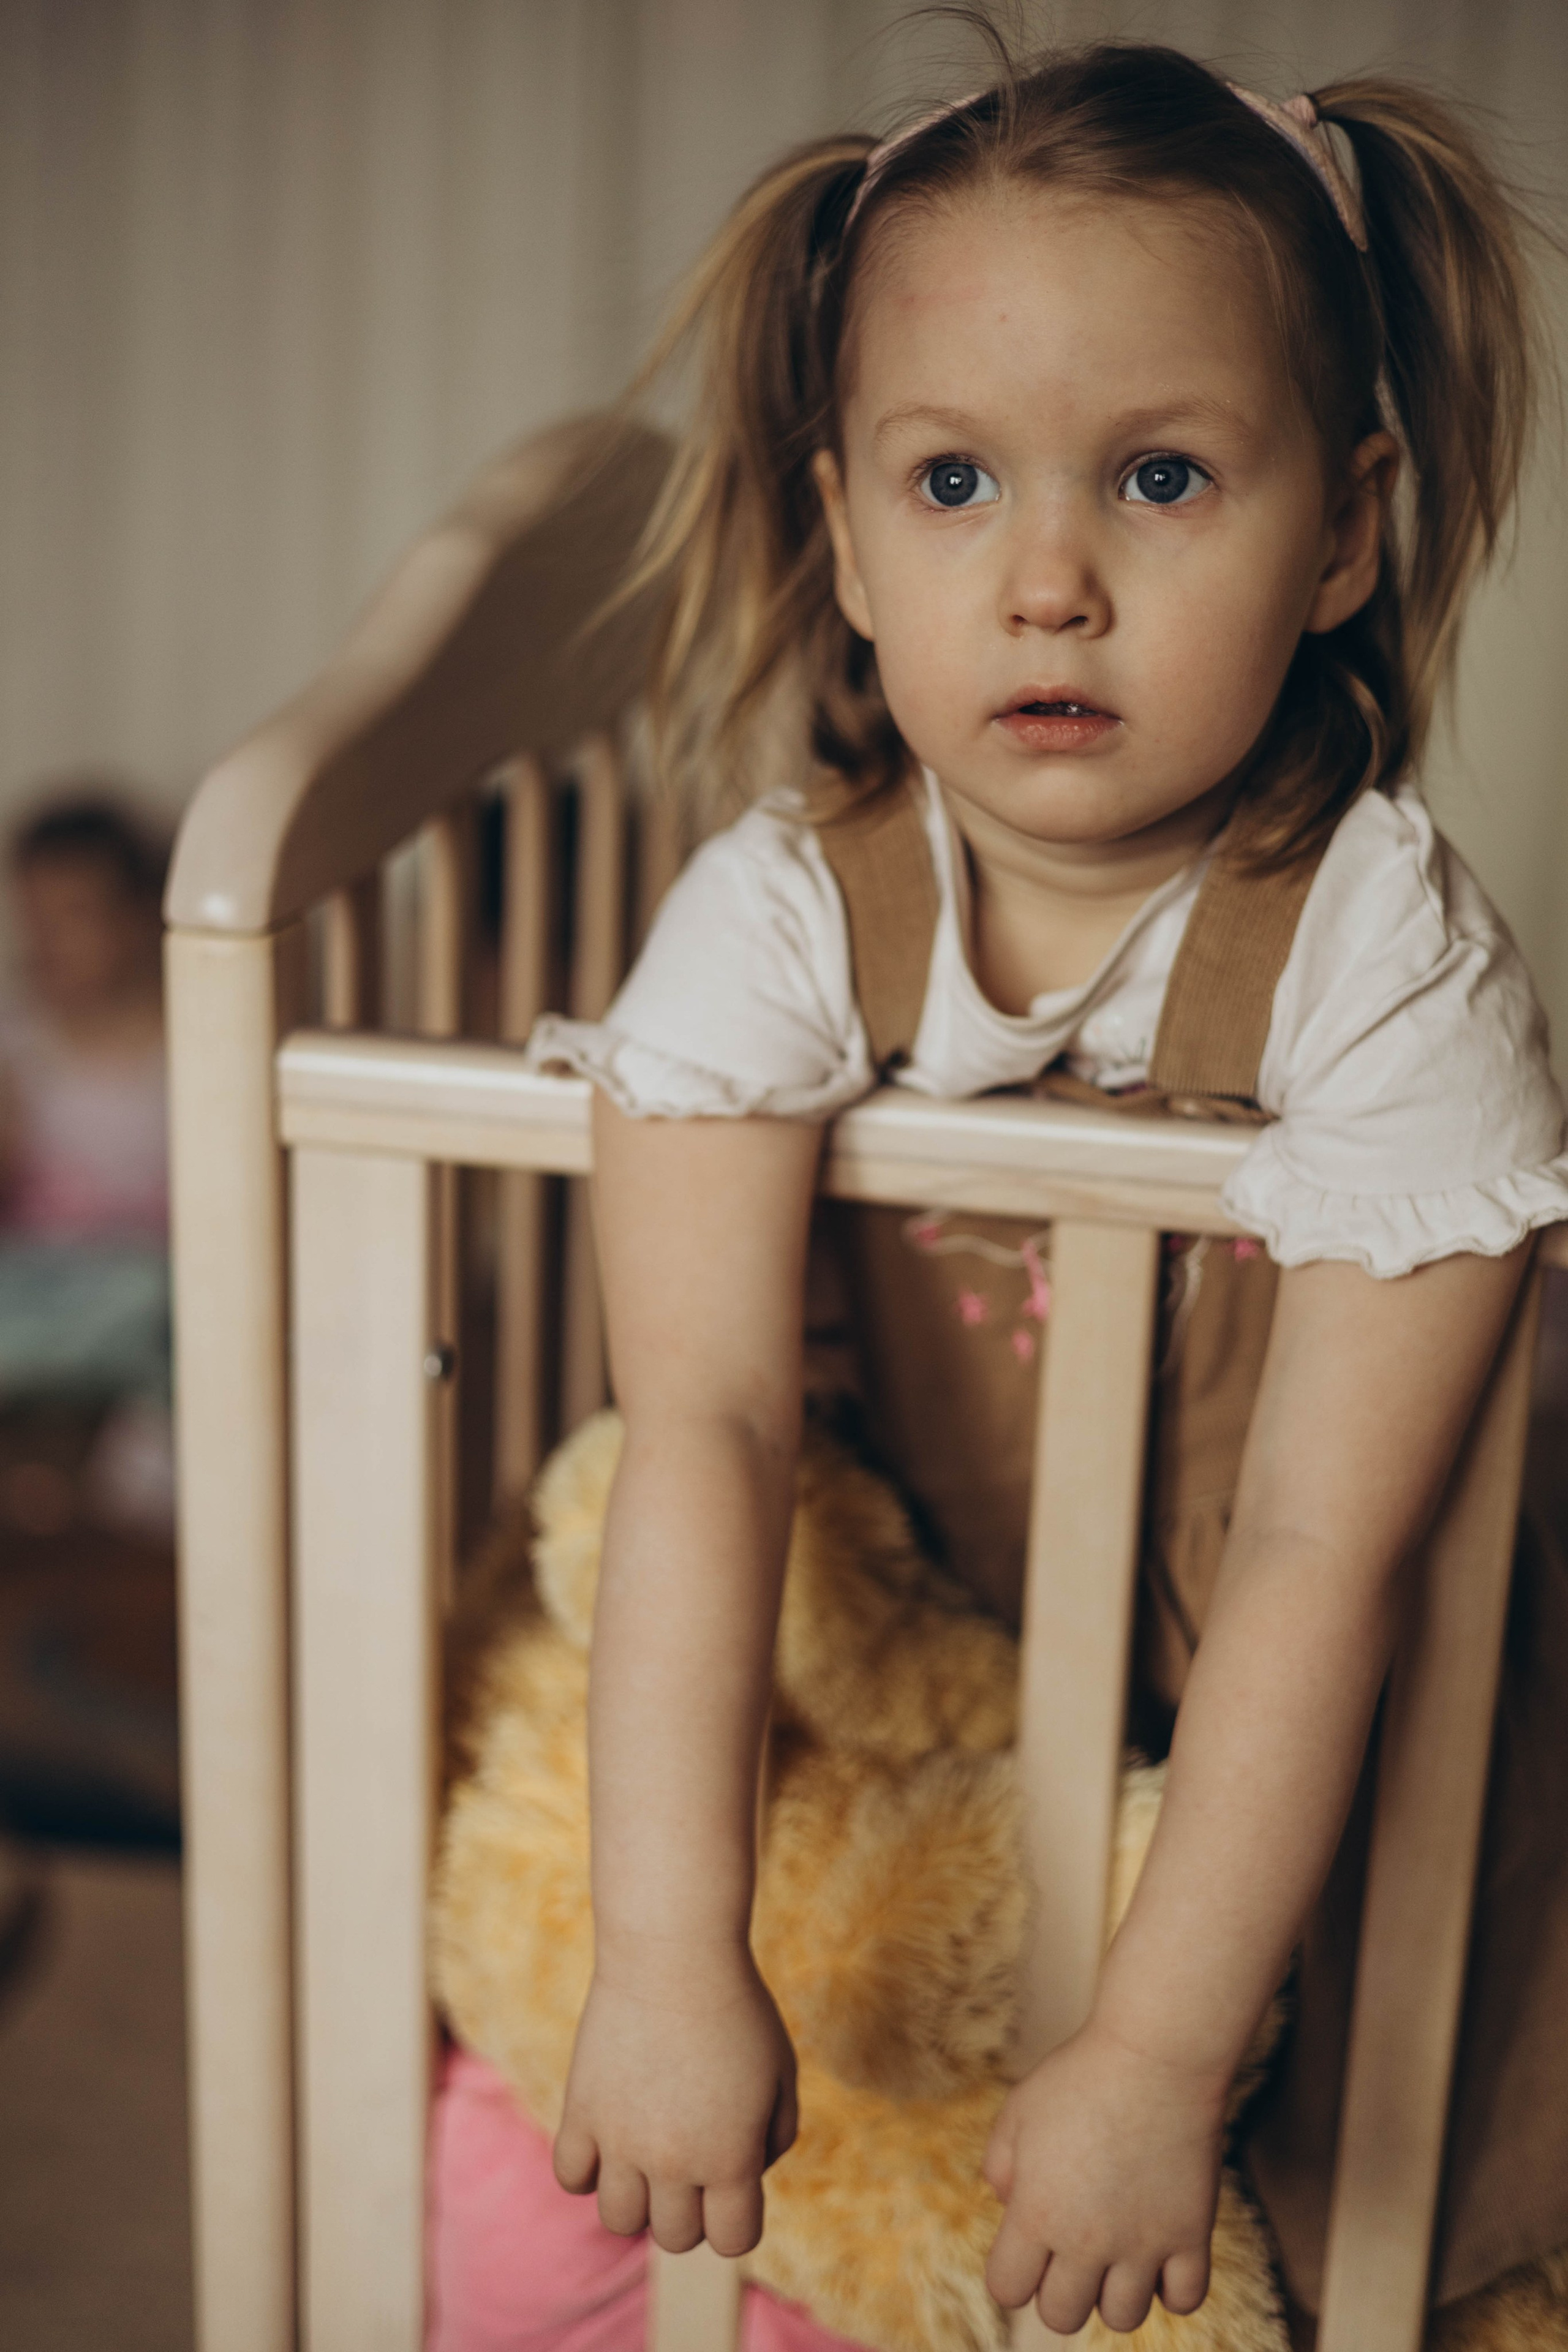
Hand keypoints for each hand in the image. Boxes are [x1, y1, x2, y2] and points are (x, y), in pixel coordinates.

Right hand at [553, 1934, 797, 2255]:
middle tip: (691, 2155)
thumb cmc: (737, 2008)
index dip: (737, 2217)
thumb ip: (776, 2135)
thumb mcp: (781, 2072)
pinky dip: (588, 2169)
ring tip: (647, 2152)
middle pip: (675, 2237)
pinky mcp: (580, 2113)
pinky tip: (608, 2134)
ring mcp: (620, 2141)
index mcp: (729, 2158)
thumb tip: (744, 2173)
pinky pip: (571, 2178)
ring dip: (637, 2197)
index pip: (734, 2240)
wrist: (673, 1953)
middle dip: (689, 2207)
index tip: (734, 2180)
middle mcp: (673, 2162)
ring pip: (619, 2220)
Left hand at [983, 2019, 1225, 2335]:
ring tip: (1117, 2249)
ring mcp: (1143, 2244)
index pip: (1008, 2290)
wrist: (1155, 2055)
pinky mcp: (1191, 2235)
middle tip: (1072, 2247)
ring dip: (1114, 2292)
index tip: (1027, 2245)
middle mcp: (1086, 2242)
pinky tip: (1160, 2251)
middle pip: (1062, 2315)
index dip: (1013, 2272)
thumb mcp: (1018, 2111)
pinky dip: (1171, 2287)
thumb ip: (1001, 2167)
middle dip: (1060, 2288)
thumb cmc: (1080, 2075)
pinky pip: (1184, 2300)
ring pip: (1123, 2318)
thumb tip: (1011, 2208)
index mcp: (1036, 2213)